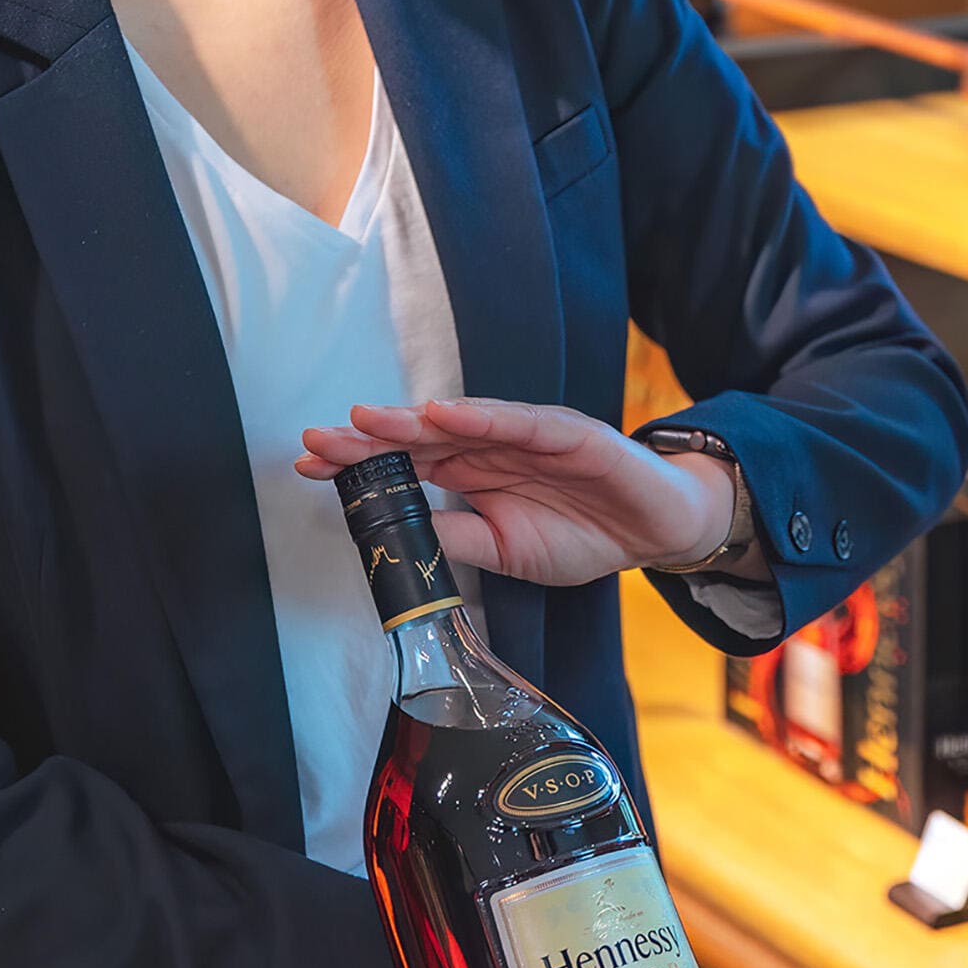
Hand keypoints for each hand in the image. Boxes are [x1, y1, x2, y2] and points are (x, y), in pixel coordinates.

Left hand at [296, 398, 737, 587]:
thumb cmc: (585, 533)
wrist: (656, 528)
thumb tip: (400, 539)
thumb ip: (458, 540)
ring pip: (459, 422)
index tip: (312, 468)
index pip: (407, 465)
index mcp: (475, 474)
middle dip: (367, 439)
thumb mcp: (507, 553)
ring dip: (410, 421)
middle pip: (420, 438)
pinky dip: (481, 416)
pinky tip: (443, 414)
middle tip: (317, 441)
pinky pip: (520, 422)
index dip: (361, 464)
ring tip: (365, 422)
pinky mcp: (568, 433)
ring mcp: (528, 435)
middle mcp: (492, 446)